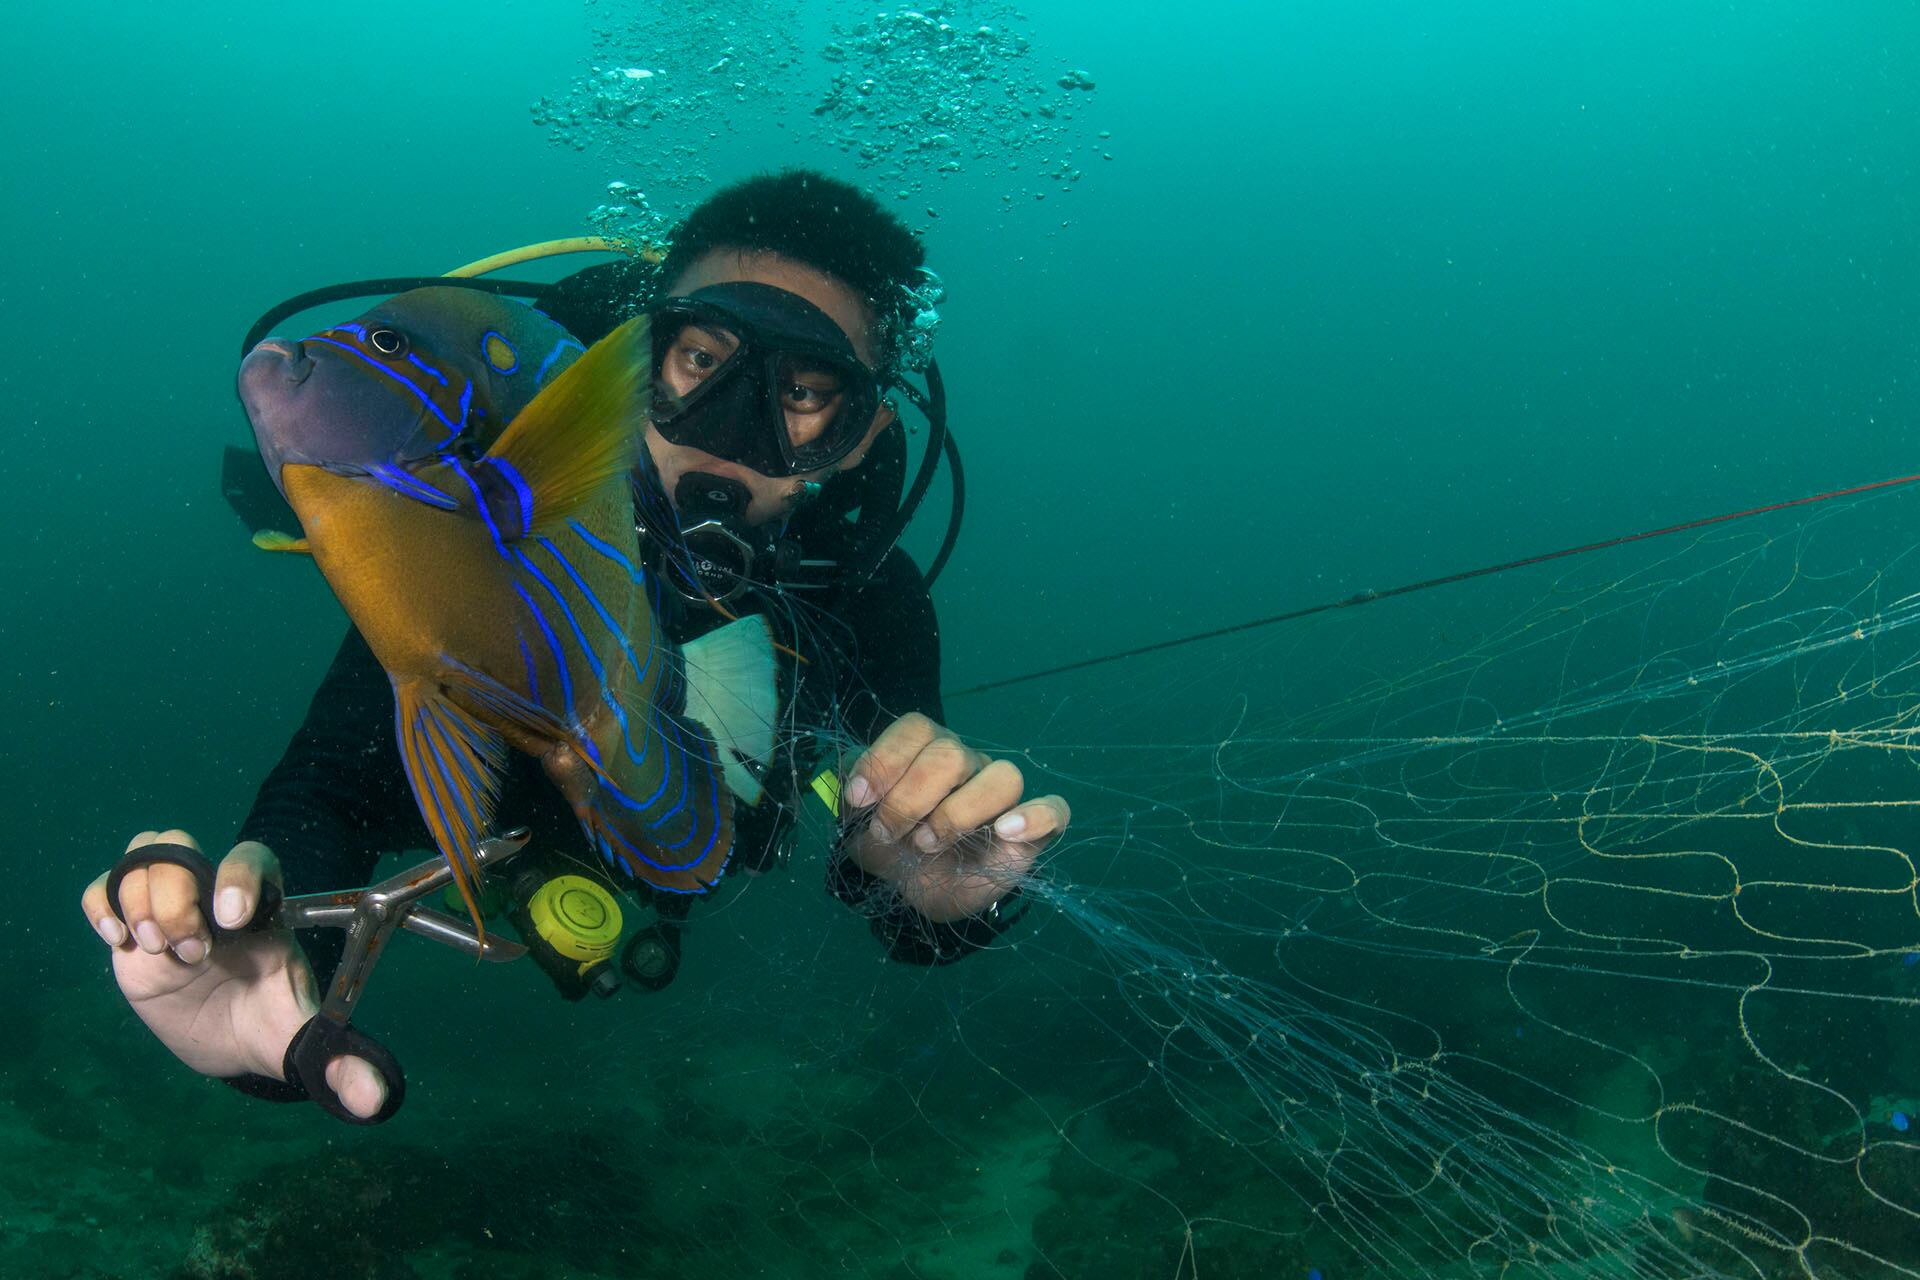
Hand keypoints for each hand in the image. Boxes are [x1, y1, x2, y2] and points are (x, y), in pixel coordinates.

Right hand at [80, 830, 388, 1118]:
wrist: (227, 1041)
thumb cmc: (269, 1021)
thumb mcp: (302, 1037)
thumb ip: (338, 1061)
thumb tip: (374, 1100)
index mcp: (262, 909)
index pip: (252, 858)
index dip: (238, 874)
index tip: (230, 918)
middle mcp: (212, 898)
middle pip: (183, 846)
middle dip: (180, 897)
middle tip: (194, 953)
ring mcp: (169, 910)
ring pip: (142, 860)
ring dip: (142, 903)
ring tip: (163, 954)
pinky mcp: (131, 933)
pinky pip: (103, 889)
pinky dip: (100, 905)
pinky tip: (119, 940)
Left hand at [842, 714, 1068, 921]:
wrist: (920, 894)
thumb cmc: (893, 848)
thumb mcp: (858, 825)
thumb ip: (851, 795)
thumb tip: (851, 779)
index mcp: (927, 752)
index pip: (917, 728)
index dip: (885, 760)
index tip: (860, 801)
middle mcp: (968, 765)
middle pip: (951, 754)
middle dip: (909, 799)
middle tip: (890, 833)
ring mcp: (1003, 797)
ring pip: (1002, 776)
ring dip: (958, 814)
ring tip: (928, 844)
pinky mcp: (1033, 831)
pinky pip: (1054, 810)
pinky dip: (1034, 817)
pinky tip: (1005, 832)